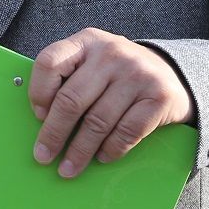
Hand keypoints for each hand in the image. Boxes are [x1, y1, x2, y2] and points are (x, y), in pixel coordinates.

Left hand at [30, 28, 195, 178]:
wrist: (170, 73)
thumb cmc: (117, 74)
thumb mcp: (92, 62)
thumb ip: (68, 78)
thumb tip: (42, 121)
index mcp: (87, 41)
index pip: (50, 62)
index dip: (38, 93)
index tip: (38, 117)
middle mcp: (111, 53)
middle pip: (72, 99)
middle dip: (54, 133)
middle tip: (43, 156)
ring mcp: (137, 74)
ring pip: (98, 121)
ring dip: (80, 151)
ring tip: (69, 168)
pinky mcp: (159, 97)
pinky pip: (127, 131)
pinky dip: (111, 149)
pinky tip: (101, 157)